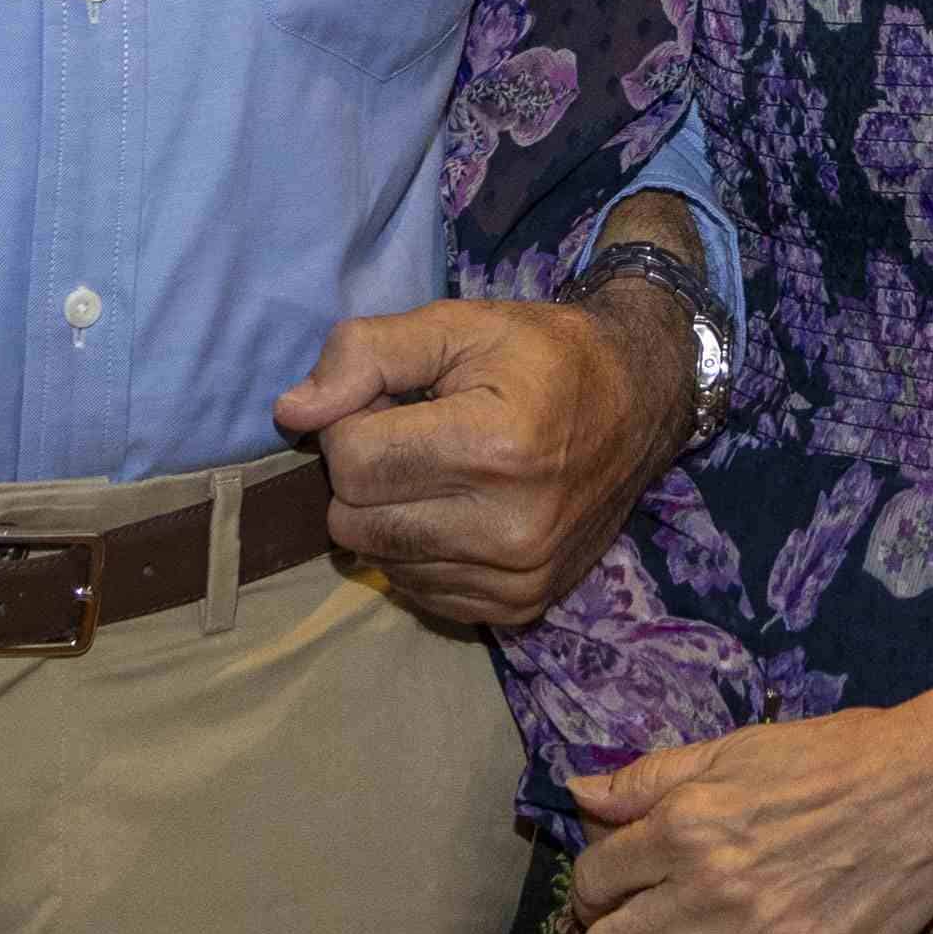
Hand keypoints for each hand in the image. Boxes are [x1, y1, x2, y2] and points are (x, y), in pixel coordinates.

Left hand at [274, 291, 686, 629]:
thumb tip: (291, 413)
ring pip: (378, 560)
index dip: (353, 420)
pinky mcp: (519, 607)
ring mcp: (517, 577)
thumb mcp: (458, 325)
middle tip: (413, 435)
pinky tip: (458, 510)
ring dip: (389, 514)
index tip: (395, 400)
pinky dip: (418, 550)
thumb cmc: (543, 355)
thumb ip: (366, 354)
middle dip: (364, 472)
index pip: (352, 460)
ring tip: (440, 470)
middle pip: (353, 520)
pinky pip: (415, 591)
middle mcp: (510, 528)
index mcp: (496, 448)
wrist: (641, 402)